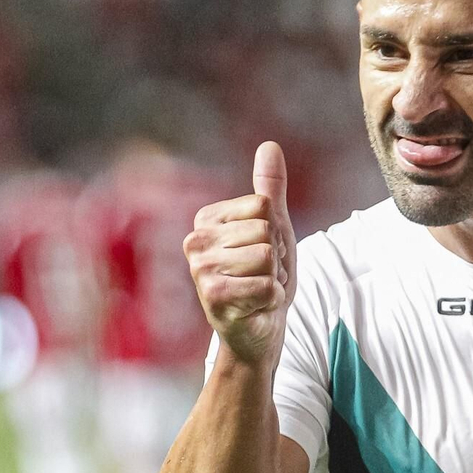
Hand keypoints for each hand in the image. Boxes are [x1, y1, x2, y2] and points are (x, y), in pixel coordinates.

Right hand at [184, 142, 297, 365]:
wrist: (259, 327)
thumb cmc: (263, 275)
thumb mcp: (273, 227)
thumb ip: (269, 188)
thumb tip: (270, 145)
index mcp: (207, 219)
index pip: (264, 206)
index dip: (276, 232)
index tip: (263, 252)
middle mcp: (196, 240)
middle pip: (266, 230)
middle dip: (276, 258)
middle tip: (261, 275)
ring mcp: (201, 270)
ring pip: (266, 257)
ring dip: (273, 279)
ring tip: (257, 290)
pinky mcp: (213, 297)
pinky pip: (266, 285)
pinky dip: (271, 300)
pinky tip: (255, 306)